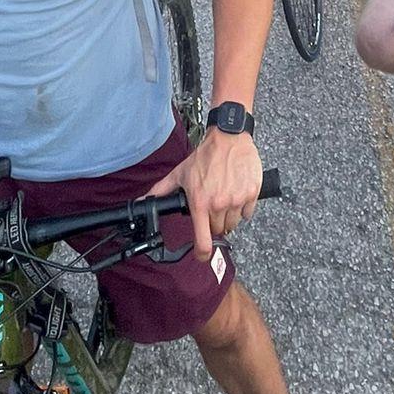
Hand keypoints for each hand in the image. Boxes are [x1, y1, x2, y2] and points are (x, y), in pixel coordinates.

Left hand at [150, 126, 262, 261]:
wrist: (229, 138)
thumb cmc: (204, 156)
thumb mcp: (180, 174)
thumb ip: (160, 191)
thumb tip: (142, 201)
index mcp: (200, 202)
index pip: (203, 240)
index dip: (201, 253)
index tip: (201, 255)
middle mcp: (219, 204)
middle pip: (218, 231)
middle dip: (214, 223)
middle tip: (212, 207)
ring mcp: (236, 200)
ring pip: (233, 223)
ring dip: (228, 216)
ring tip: (224, 198)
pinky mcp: (251, 194)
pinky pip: (247, 213)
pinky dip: (242, 207)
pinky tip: (236, 193)